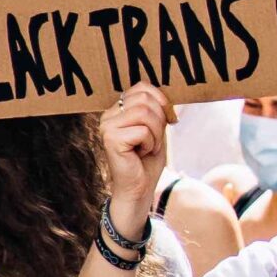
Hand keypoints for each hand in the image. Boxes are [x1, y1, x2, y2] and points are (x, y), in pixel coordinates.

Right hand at [99, 84, 174, 228]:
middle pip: (145, 99)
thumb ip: (157, 109)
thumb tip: (169, 94)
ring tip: (148, 147)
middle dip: (160, 120)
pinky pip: (143, 131)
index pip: (142, 87)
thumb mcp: (156, 128)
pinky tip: (142, 154)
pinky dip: (151, 144)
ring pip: (145, 113)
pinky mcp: (111, 139)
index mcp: (117, 110)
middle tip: (154, 140)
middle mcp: (108, 115)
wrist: (139, 189)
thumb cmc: (147, 160)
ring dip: (156, 134)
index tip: (168, 120)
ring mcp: (107, 126)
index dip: (161, 101)